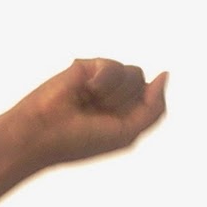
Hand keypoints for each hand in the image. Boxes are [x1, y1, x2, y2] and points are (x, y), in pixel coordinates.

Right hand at [0, 59, 167, 173]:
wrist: (41, 133)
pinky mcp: (86, 66)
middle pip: (144, 84)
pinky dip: (102, 81)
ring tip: (90, 102)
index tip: (117, 122)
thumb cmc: (80, 140)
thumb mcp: (127, 133)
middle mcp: (115, 96)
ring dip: (115, 93)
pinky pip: (113, 65)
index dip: (140, 108)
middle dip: (126, 102)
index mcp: (125, 115)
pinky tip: (84, 90)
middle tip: (99, 114)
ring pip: (134, 73)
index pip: (153, 99)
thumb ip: (154, 108)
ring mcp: (101, 80)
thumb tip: (165, 73)